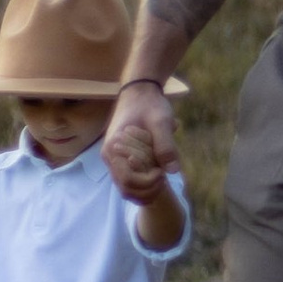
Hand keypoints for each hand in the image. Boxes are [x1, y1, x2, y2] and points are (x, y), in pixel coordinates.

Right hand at [102, 83, 177, 202]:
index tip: (163, 172)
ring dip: (145, 189)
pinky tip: (157, 175)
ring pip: (126, 187)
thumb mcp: (161, 122)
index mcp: (114, 149)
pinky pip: (128, 179)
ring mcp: (113, 158)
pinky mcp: (120, 158)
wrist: (140, 92)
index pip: (127, 180)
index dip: (148, 182)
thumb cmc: (149, 105)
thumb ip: (165, 145)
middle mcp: (109, 156)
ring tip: (162, 177)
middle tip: (165, 177)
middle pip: (125, 188)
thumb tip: (173, 171)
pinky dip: (142, 184)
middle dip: (147, 189)